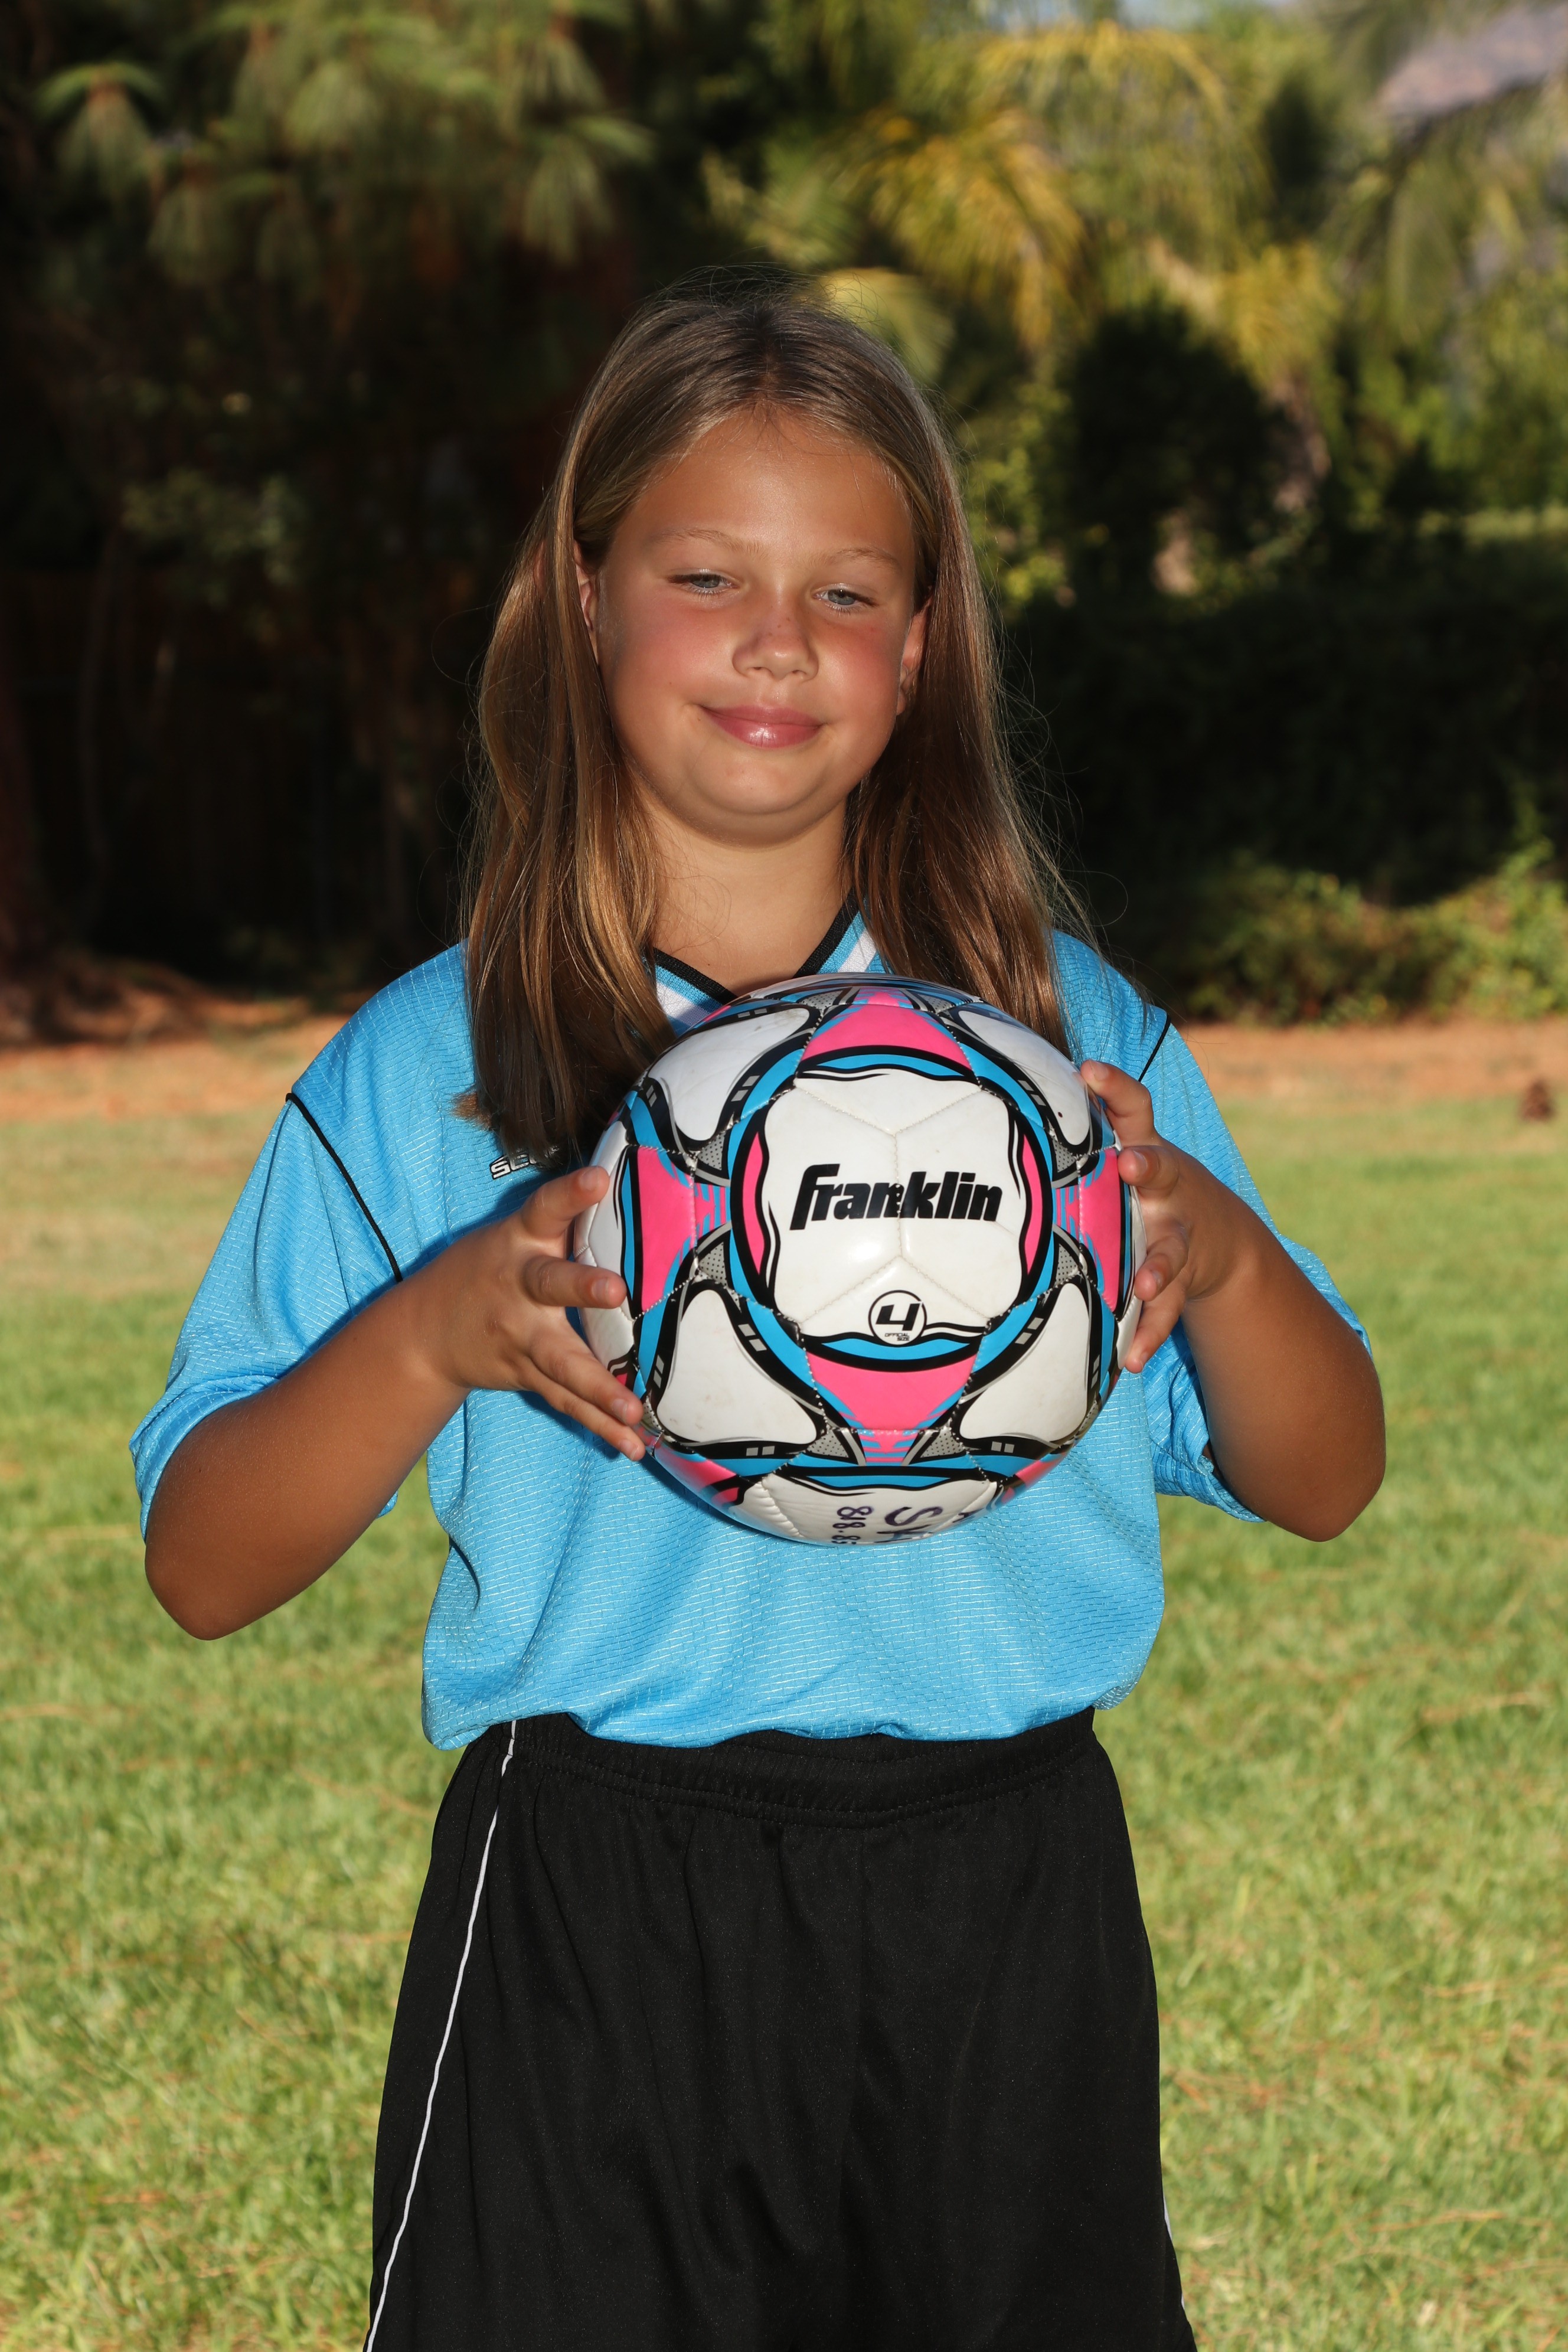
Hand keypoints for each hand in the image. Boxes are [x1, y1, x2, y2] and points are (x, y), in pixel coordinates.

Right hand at [408, 1164, 646, 1458]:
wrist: (425, 1333)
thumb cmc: (491, 1267)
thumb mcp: (515, 1232)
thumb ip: (563, 1217)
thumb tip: (626, 1179)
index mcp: (519, 1241)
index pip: (545, 1209)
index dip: (570, 1193)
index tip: (598, 1178)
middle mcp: (519, 1288)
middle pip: (550, 1286)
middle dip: (581, 1289)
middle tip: (615, 1291)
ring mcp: (520, 1337)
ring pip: (562, 1361)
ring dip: (599, 1388)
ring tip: (634, 1411)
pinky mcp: (526, 1374)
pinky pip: (567, 1402)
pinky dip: (600, 1427)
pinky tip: (634, 1447)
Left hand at [1080, 1060, 1255, 1373]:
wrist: (1219, 1235)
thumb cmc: (1146, 1186)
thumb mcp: (1127, 1151)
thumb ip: (1081, 1132)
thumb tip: (1007, 1093)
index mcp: (1146, 1151)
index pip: (1135, 1108)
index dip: (1115, 1087)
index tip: (1088, 1070)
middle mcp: (1167, 1189)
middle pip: (1162, 1171)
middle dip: (1148, 1167)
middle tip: (1131, 1165)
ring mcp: (1179, 1235)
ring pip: (1170, 1250)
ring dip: (1157, 1267)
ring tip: (1142, 1286)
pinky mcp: (1184, 1280)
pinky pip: (1166, 1311)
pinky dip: (1149, 1334)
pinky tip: (1129, 1360)